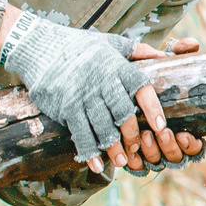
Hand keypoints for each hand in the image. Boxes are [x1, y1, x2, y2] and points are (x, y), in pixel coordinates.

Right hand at [0, 10, 150, 173]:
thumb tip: (165, 55)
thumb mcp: (110, 42)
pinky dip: (89, 150)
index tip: (160, 126)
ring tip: (121, 161)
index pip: (140, 88)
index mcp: (116, 66)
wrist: (40, 48)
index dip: (152, 108)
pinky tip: (95, 163)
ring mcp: (83, 95)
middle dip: (132, 134)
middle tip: (137, 149)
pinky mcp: (66, 106)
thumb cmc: (80, 46)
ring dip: (113, 147)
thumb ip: (138, 50)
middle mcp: (101, 81)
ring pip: (103, 126)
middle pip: (123, 113)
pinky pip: (80, 132)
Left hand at [117, 38, 203, 171]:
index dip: (192, 145)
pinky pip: (135, 168)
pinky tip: (131, 152)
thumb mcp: (157, 65)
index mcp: (180, 127)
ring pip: (156, 163)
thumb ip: (175, 54)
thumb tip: (192, 44)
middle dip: (170, 147)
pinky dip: (135, 162)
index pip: (193, 146)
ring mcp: (147, 152)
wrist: (107, 86)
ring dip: (153, 152)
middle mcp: (165, 143)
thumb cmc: (140, 77)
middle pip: (175, 158)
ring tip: (145, 135)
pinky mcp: (128, 156)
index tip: (185, 134)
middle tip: (162, 131)